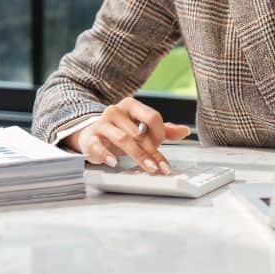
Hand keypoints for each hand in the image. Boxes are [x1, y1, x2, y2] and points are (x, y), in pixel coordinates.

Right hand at [64, 97, 190, 173]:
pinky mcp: (90, 138)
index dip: (160, 134)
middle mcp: (115, 111)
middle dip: (152, 151)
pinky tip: (114, 162)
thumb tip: (185, 131)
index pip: (152, 117)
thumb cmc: (120, 131)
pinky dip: (106, 155)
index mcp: (130, 105)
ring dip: (137, 155)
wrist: (92, 135)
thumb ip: (162, 130)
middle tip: (160, 167)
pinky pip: (98, 145)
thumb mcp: (141, 129)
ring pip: (122, 138)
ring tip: (148, 168)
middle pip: (139, 131)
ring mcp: (101, 124)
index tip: (162, 148)